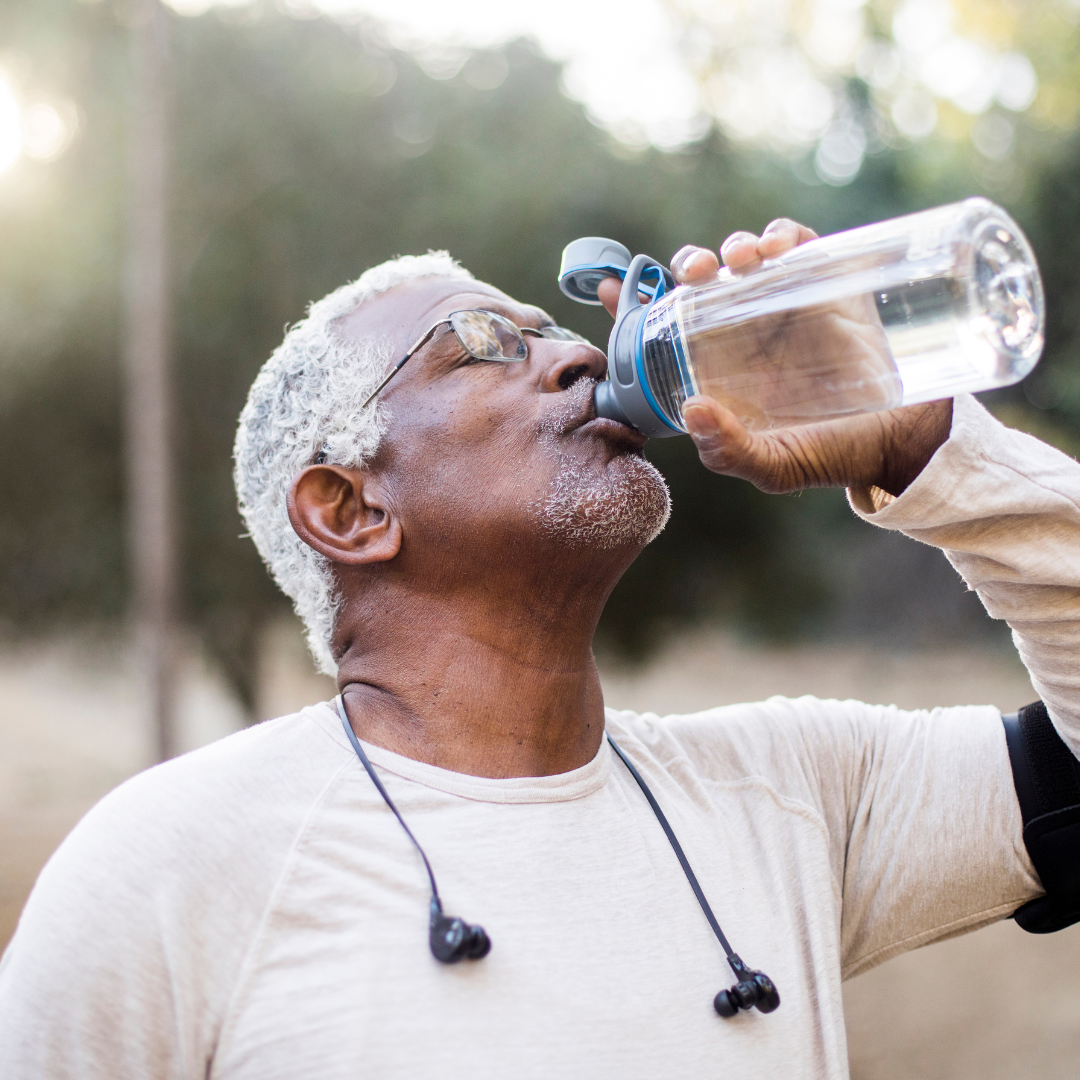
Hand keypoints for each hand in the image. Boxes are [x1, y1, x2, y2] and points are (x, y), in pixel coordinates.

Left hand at [597, 220, 952, 496]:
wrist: (902, 440)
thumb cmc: (831, 454)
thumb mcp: (774, 465)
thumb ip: (729, 450)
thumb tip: (692, 409)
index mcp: (719, 367)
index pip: (665, 329)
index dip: (633, 304)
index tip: (608, 290)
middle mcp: (744, 332)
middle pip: (702, 282)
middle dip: (689, 264)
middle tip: (697, 274)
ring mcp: (785, 305)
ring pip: (744, 257)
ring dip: (733, 247)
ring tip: (741, 262)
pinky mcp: (828, 285)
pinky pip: (799, 244)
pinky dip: (783, 234)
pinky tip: (778, 247)